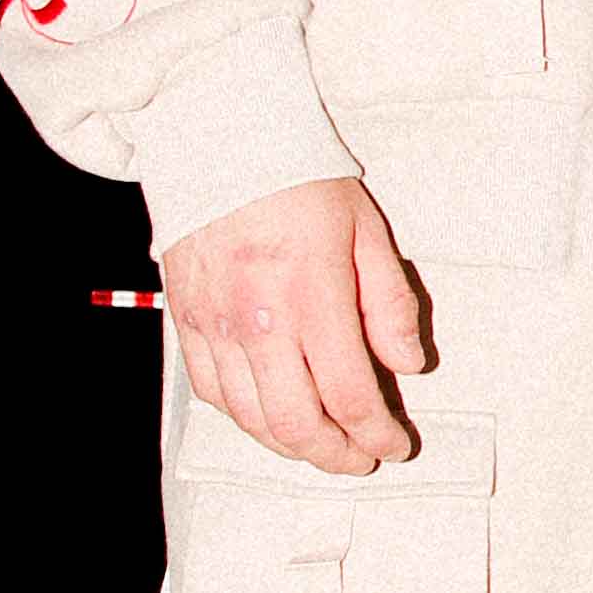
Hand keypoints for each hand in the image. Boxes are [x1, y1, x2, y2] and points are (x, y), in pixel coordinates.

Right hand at [162, 177, 428, 473]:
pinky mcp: (186, 318)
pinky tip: (270, 415)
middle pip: (296, 423)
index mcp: (311, 295)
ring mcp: (215, 323)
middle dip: (334, 455)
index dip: (377, 433)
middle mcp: (258, 319)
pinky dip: (244, 417)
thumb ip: (390, 303)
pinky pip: (211, 391)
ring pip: (250, 418)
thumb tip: (407, 365)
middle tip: (360, 457)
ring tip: (320, 443)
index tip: (395, 443)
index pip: (349, 394)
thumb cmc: (298, 176)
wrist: (218, 135)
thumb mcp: (366, 229)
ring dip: (290, 445)